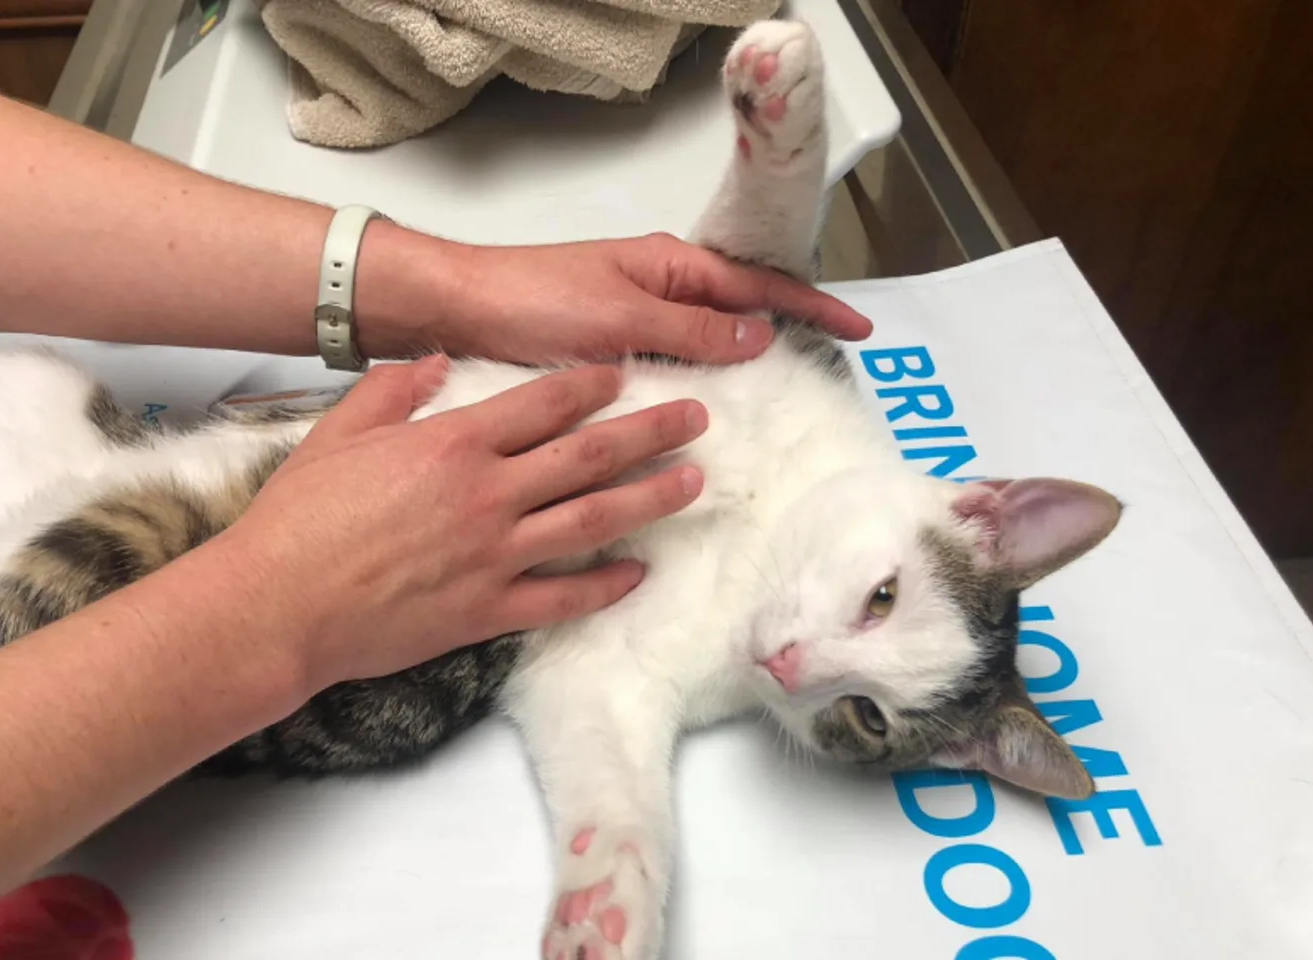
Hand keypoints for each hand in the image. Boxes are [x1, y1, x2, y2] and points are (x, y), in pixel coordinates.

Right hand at [222, 356, 707, 688]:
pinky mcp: (489, 611)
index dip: (591, 387)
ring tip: (694, 483)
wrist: (278, 605)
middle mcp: (488, 495)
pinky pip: (563, 597)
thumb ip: (393, 391)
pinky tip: (638, 573)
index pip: (543, 404)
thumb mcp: (338, 434)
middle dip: (650, 433)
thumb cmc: (298, 519)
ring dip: (650, 500)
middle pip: (588, 456)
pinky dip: (605, 585)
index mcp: (452, 444)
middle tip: (696, 419)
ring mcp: (495, 556)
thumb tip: (434, 361)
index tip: (625, 376)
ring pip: (593, 520)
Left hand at [433, 232, 870, 363]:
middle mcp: (657, 288)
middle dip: (786, 332)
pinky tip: (707, 414)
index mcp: (669, 266)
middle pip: (739, 311)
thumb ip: (694, 330)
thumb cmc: (533, 303)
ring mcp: (633, 318)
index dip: (811, 307)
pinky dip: (697, 383)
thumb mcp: (623, 318)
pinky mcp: (607, 349)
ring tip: (780, 401)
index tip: (858, 330)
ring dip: (741, 364)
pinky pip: (670, 364)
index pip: (759, 284)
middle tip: (827, 367)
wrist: (454, 310)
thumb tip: (761, 335)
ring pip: (705, 343)